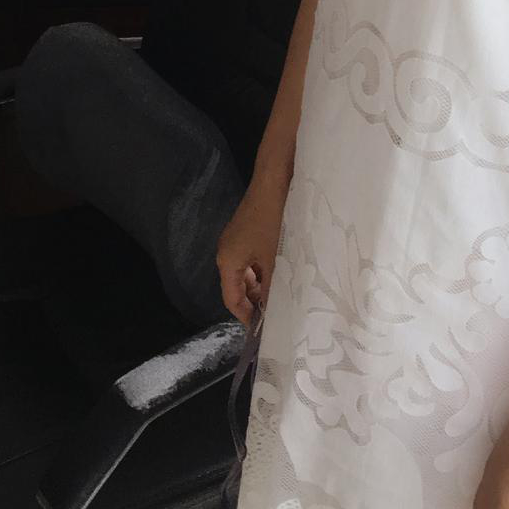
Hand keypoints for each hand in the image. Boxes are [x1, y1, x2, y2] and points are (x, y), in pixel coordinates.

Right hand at [215, 177, 286, 324]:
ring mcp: (237, 239)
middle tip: (275, 313)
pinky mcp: (248, 229)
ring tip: (281, 295)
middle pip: (237, 285)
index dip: (246, 316)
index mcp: (227, 261)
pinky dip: (264, 268)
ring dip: (261, 284)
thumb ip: (272, 285)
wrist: (274, 179)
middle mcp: (227, 251)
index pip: (231, 299)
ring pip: (247, 271)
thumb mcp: (274, 257)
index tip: (261, 329)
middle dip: (254, 300)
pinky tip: (281, 271)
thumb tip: (273, 309)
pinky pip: (252, 257)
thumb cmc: (273, 220)